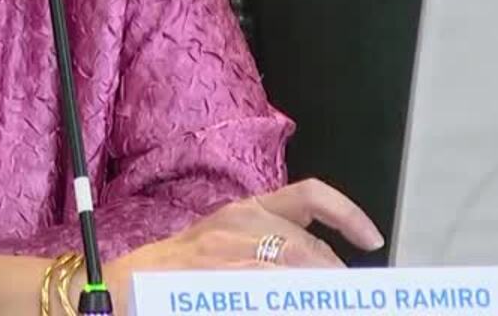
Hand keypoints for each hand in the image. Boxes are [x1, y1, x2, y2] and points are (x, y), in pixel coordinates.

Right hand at [103, 180, 384, 312]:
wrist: (125, 283)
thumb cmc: (179, 270)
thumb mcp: (226, 246)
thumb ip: (269, 251)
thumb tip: (319, 275)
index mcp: (247, 209)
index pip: (309, 195)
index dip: (348, 214)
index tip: (372, 240)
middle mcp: (241, 223)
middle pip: (310, 247)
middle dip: (335, 279)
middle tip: (348, 297)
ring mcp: (228, 252)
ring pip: (295, 270)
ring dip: (317, 291)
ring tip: (328, 300)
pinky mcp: (218, 276)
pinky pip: (266, 289)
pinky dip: (290, 296)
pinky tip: (297, 301)